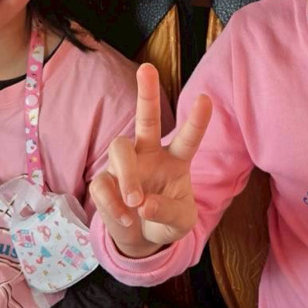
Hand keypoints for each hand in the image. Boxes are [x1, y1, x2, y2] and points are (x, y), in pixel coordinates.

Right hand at [89, 63, 211, 258]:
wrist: (141, 238)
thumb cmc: (166, 221)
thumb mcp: (181, 223)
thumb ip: (168, 212)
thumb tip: (144, 204)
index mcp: (175, 160)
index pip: (187, 138)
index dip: (196, 120)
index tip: (205, 99)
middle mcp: (148, 155)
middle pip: (146, 120)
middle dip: (146, 93)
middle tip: (147, 68)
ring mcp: (124, 166)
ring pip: (119, 150)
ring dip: (128, 176)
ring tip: (136, 201)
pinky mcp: (104, 182)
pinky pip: (103, 185)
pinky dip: (114, 205)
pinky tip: (126, 219)